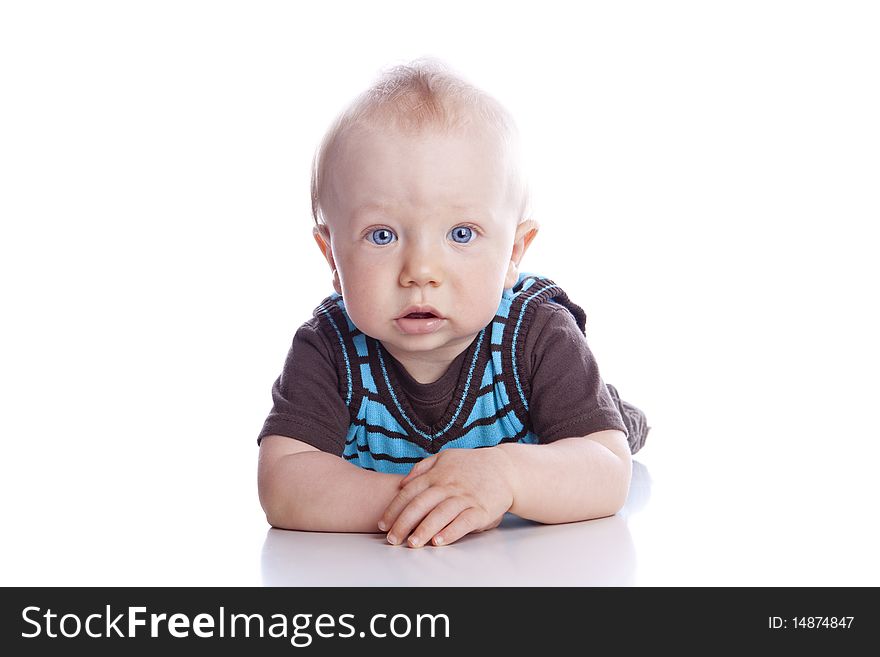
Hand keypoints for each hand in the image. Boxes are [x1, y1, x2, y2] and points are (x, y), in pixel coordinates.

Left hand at [378, 447, 515, 547]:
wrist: (505, 468)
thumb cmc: (471, 465)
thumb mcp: (445, 457)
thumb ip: (422, 468)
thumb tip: (402, 483)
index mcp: (437, 475)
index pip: (410, 493)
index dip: (394, 509)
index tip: (383, 524)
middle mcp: (449, 486)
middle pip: (421, 505)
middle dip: (404, 523)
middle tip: (392, 539)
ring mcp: (465, 498)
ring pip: (440, 515)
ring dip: (424, 530)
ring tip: (412, 543)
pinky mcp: (481, 509)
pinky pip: (464, 522)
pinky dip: (451, 532)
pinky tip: (439, 541)